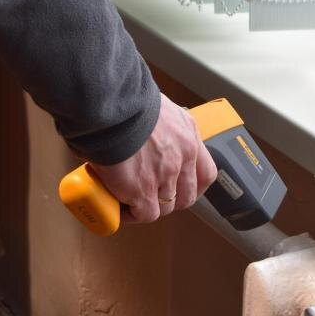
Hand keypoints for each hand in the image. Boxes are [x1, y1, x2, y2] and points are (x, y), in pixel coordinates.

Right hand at [90, 94, 216, 223]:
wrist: (108, 104)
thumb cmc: (124, 100)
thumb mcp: (155, 108)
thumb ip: (159, 126)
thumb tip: (145, 135)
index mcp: (188, 134)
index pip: (206, 172)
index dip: (193, 186)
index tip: (180, 188)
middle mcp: (183, 155)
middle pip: (187, 195)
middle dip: (170, 200)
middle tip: (150, 195)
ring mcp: (165, 174)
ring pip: (166, 207)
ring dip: (149, 207)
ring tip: (131, 201)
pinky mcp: (142, 189)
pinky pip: (144, 214)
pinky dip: (132, 215)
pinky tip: (120, 208)